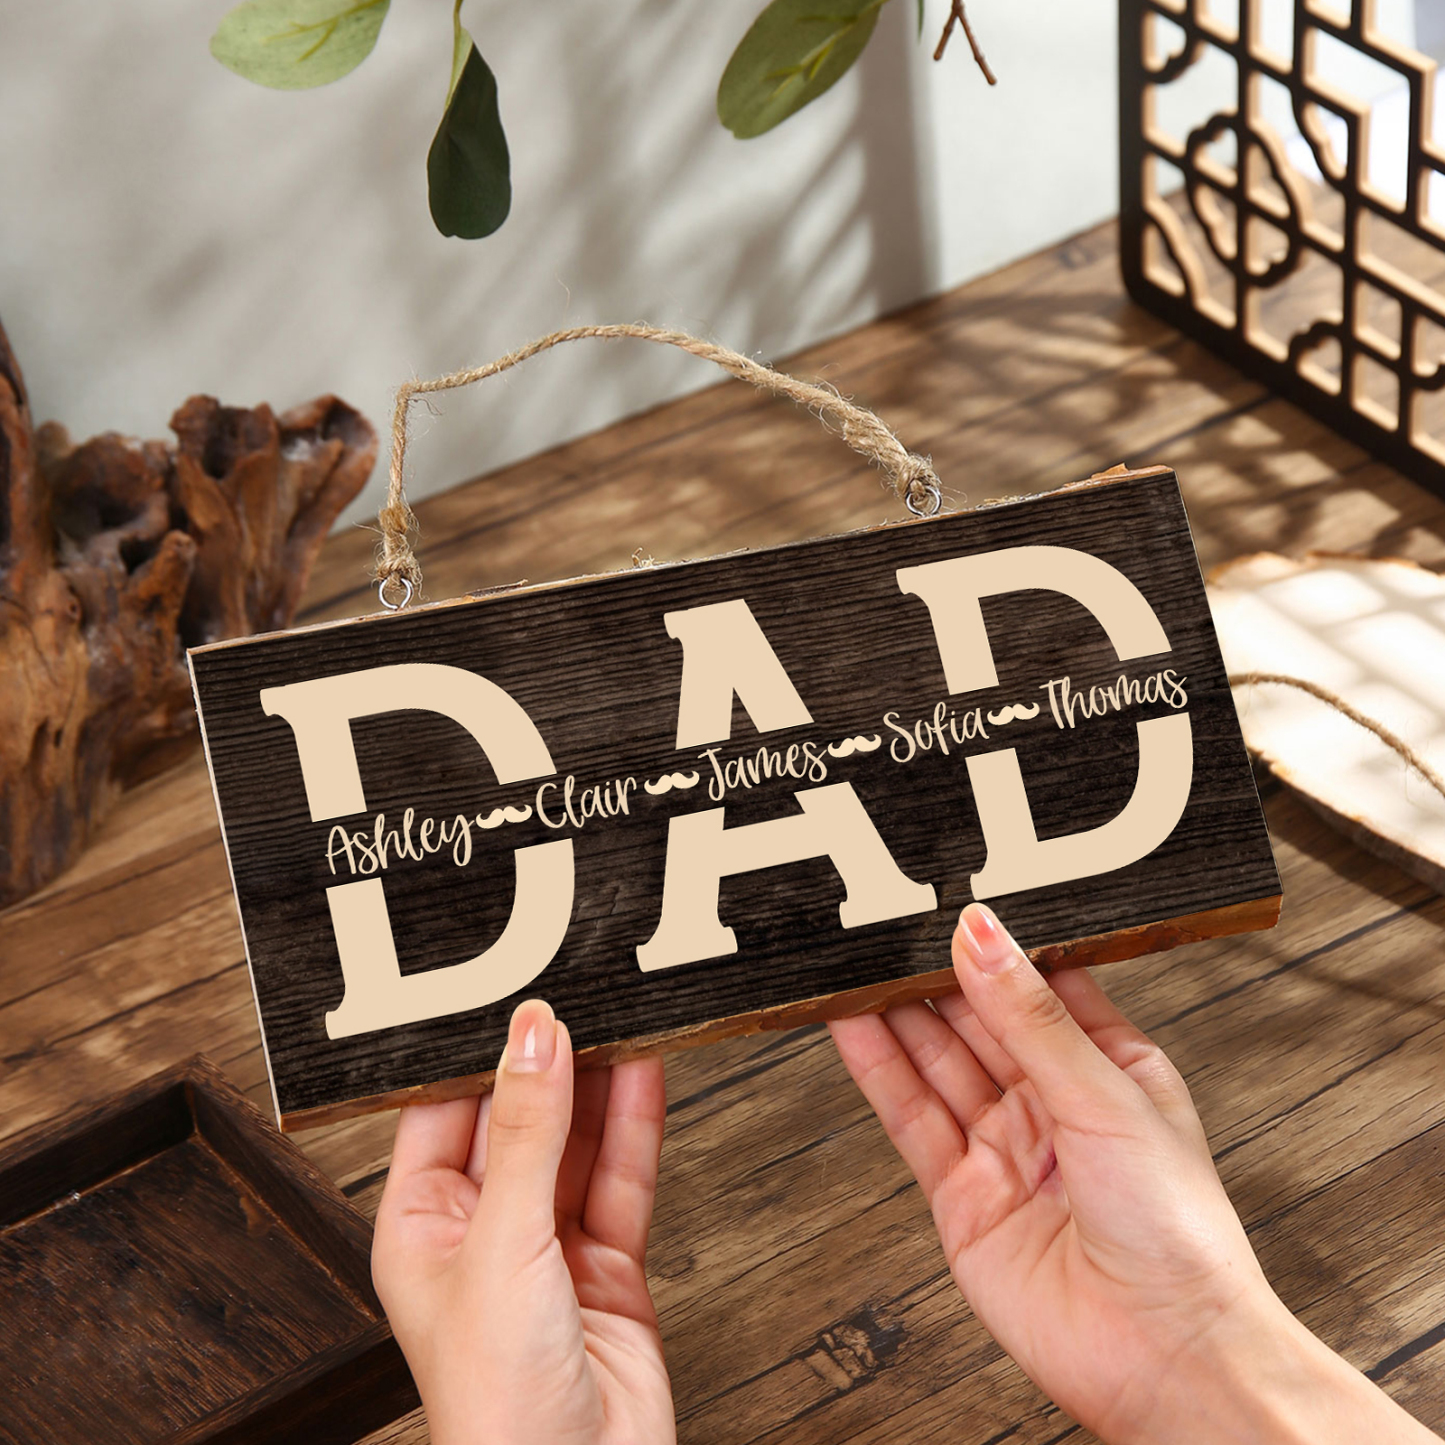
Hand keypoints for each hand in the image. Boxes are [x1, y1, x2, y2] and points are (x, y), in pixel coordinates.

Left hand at [372, 1000, 673, 1444]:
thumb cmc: (497, 1405)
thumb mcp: (503, 1243)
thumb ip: (526, 1132)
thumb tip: (533, 1035)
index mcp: (420, 1226)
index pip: (444, 1110)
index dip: (478, 1050)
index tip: (512, 990)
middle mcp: (482, 1230)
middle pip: (518, 1118)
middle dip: (548, 1060)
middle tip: (579, 991)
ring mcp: (548, 1246)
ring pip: (576, 1141)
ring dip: (599, 1082)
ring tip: (620, 1014)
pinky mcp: (608, 1264)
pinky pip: (622, 1177)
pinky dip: (637, 1124)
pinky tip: (646, 1071)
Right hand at [829, 904, 1437, 1444]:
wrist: (1166, 1358)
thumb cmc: (1179, 1235)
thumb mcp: (1105, 1097)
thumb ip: (1030, 1018)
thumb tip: (983, 937)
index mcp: (1109, 1066)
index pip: (1042, 982)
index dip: (997, 940)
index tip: (953, 893)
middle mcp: (1053, 1102)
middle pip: (978, 1017)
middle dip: (933, 969)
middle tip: (885, 919)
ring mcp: (1004, 1148)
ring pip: (936, 1060)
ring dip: (894, 1010)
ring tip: (852, 958)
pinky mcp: (961, 1194)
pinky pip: (911, 1116)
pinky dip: (877, 1068)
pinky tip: (849, 1023)